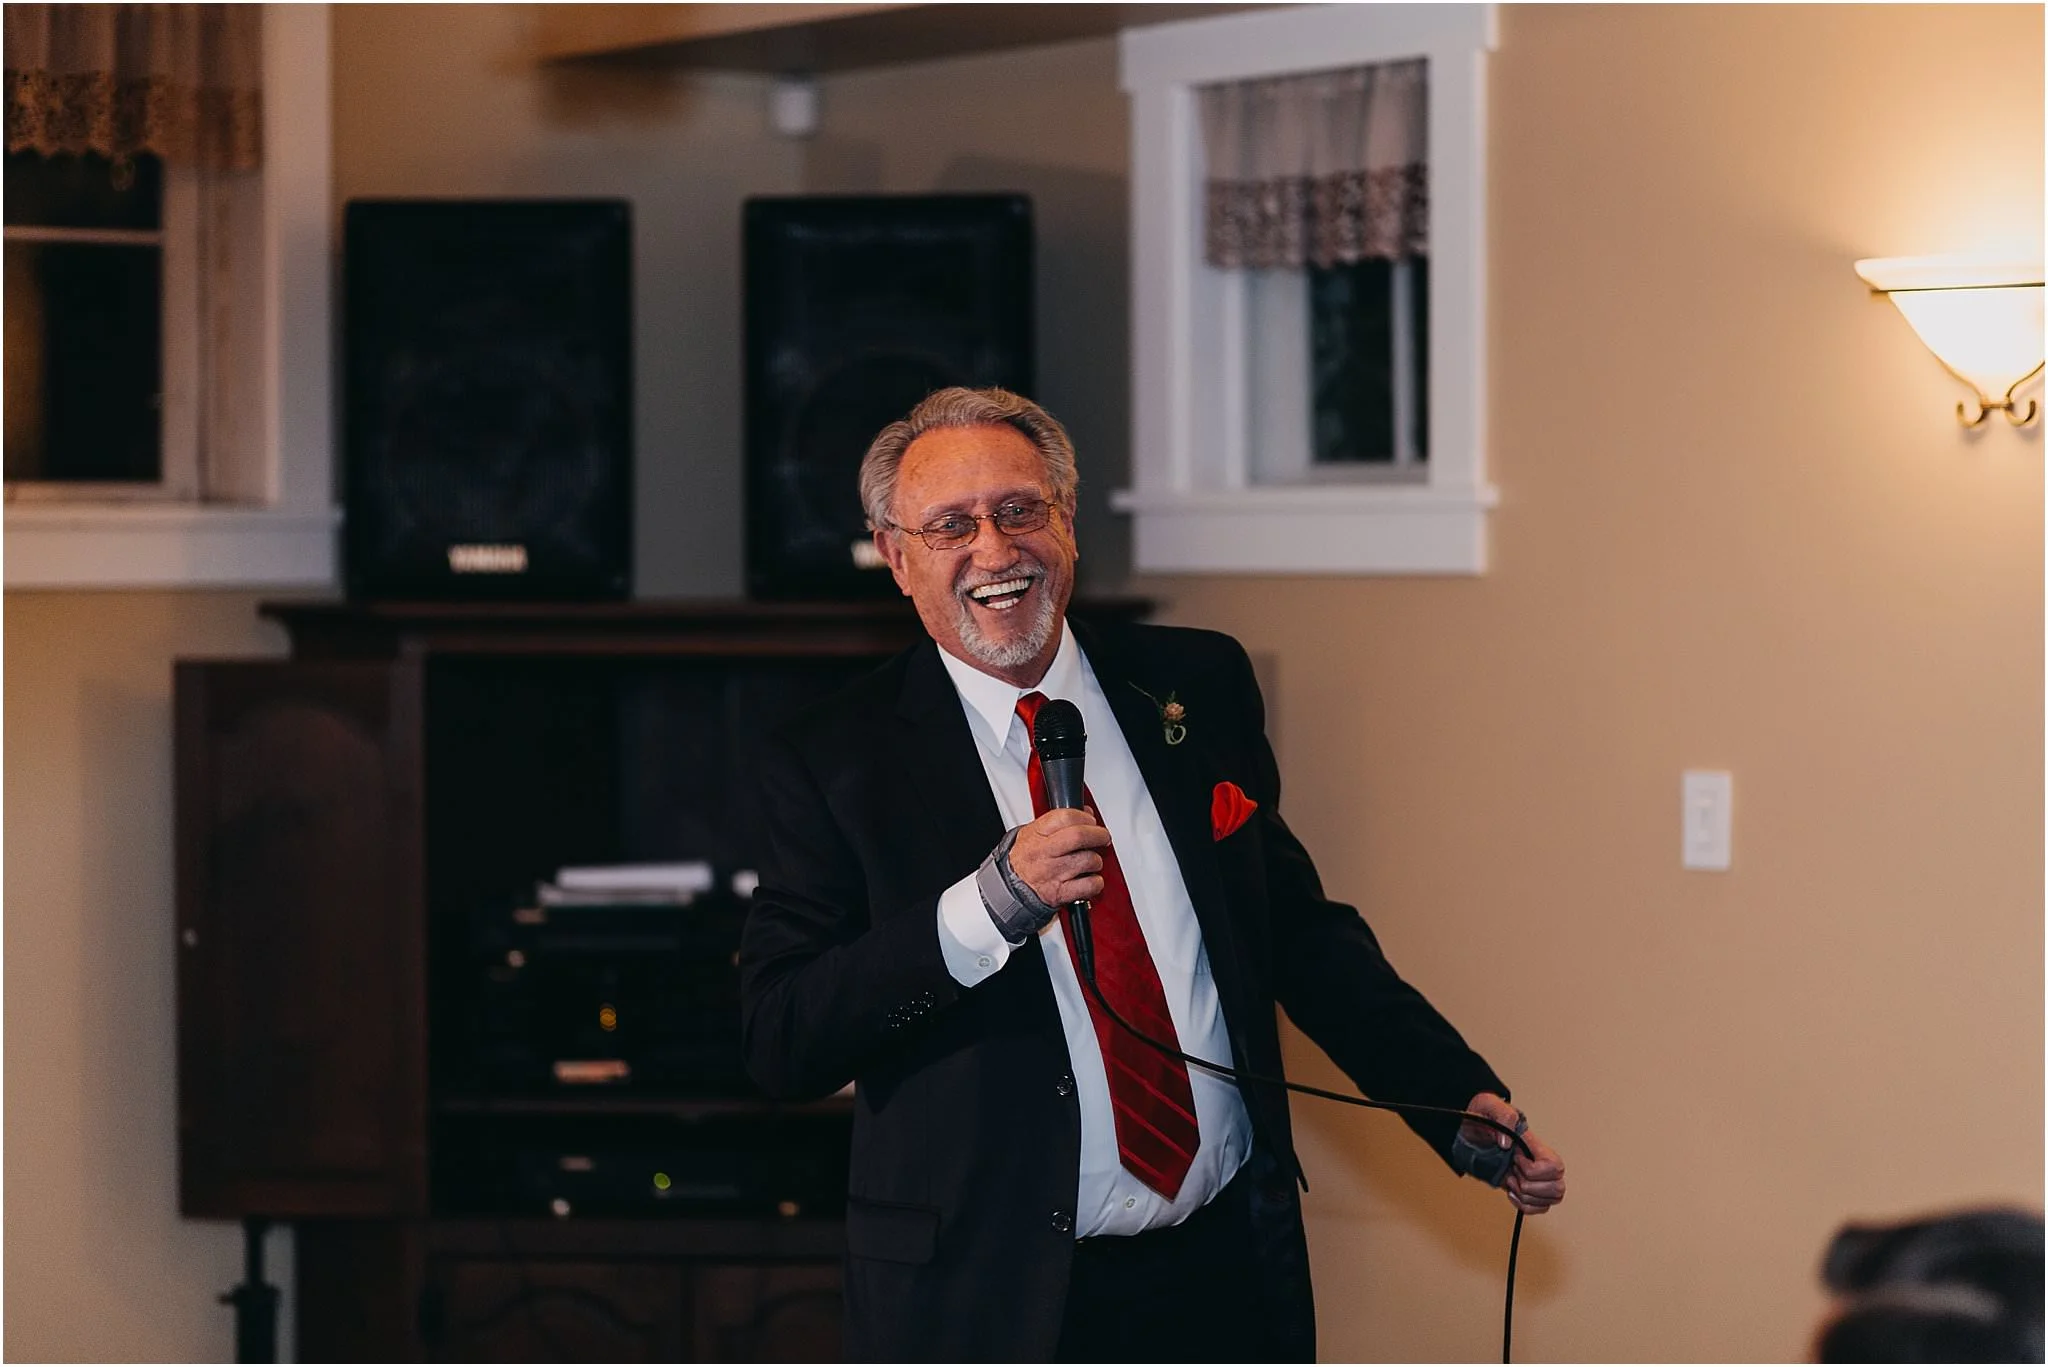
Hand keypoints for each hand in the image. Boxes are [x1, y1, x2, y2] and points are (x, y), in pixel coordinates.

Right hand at [1007, 807, 1110, 911]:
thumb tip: (1086, 813)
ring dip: (1096, 861)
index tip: (1091, 821)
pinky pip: (1090, 885)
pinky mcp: (1060, 893)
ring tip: (1089, 862)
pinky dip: (1096, 882)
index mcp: (1036, 834)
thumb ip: (1059, 821)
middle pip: (1079, 836)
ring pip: (1088, 860)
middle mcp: (1044, 853)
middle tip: (1103, 837)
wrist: (1011, 888)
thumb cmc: (1026, 859)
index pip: (1065, 817)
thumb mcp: (1033, 832)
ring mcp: (1053, 873)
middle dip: (1099, 835)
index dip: (1084, 817)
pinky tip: (1088, 879)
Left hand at [1461, 1092, 1565, 1215]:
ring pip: (1551, 1200)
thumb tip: (1507, 1144)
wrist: (1470, 1130)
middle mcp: (1540, 1162)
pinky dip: (1524, 1205)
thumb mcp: (1489, 1106)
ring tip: (1510, 1179)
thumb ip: (1504, 1117)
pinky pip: (1540, 1207)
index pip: (1555, 1167)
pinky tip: (1511, 1191)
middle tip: (1513, 1172)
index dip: (1534, 1170)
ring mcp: (1534, 1177)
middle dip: (1530, 1186)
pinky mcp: (1526, 1188)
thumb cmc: (1482, 1117)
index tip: (1515, 1159)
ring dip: (1526, 1196)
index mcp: (1535, 1145)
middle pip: (1558, 1188)